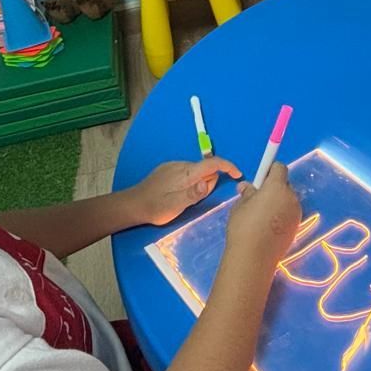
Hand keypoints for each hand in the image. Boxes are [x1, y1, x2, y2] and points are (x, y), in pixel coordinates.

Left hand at [126, 158, 240, 226]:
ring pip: (196, 171)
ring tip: (185, 200)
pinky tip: (179, 194)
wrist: (132, 205)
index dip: (228, 166)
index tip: (238, 175)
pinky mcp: (168, 170)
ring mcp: (173, 166)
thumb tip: (209, 181)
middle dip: (209, 182)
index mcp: (185, 173)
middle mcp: (181, 165)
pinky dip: (190, 182)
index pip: (212, 163)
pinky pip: (187, 173)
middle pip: (205, 169)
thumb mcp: (175, 205)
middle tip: (196, 200)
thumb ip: (193, 194)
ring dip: (198, 183)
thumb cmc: (155, 207)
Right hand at [224, 164, 301, 273]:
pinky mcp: (297, 227)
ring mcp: (296, 213)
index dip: (270, 171)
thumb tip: (247, 186)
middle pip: (285, 185)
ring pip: (288, 200)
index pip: (279, 168)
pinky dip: (282, 215)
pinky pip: (290, 213)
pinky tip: (269, 226)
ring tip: (262, 215)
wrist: (254, 256)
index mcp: (276, 187)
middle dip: (274, 188)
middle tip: (258, 199)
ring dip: (279, 202)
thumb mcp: (240, 205)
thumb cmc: (243, 226)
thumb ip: (247, 193)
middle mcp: (291, 197)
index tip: (260, 179)